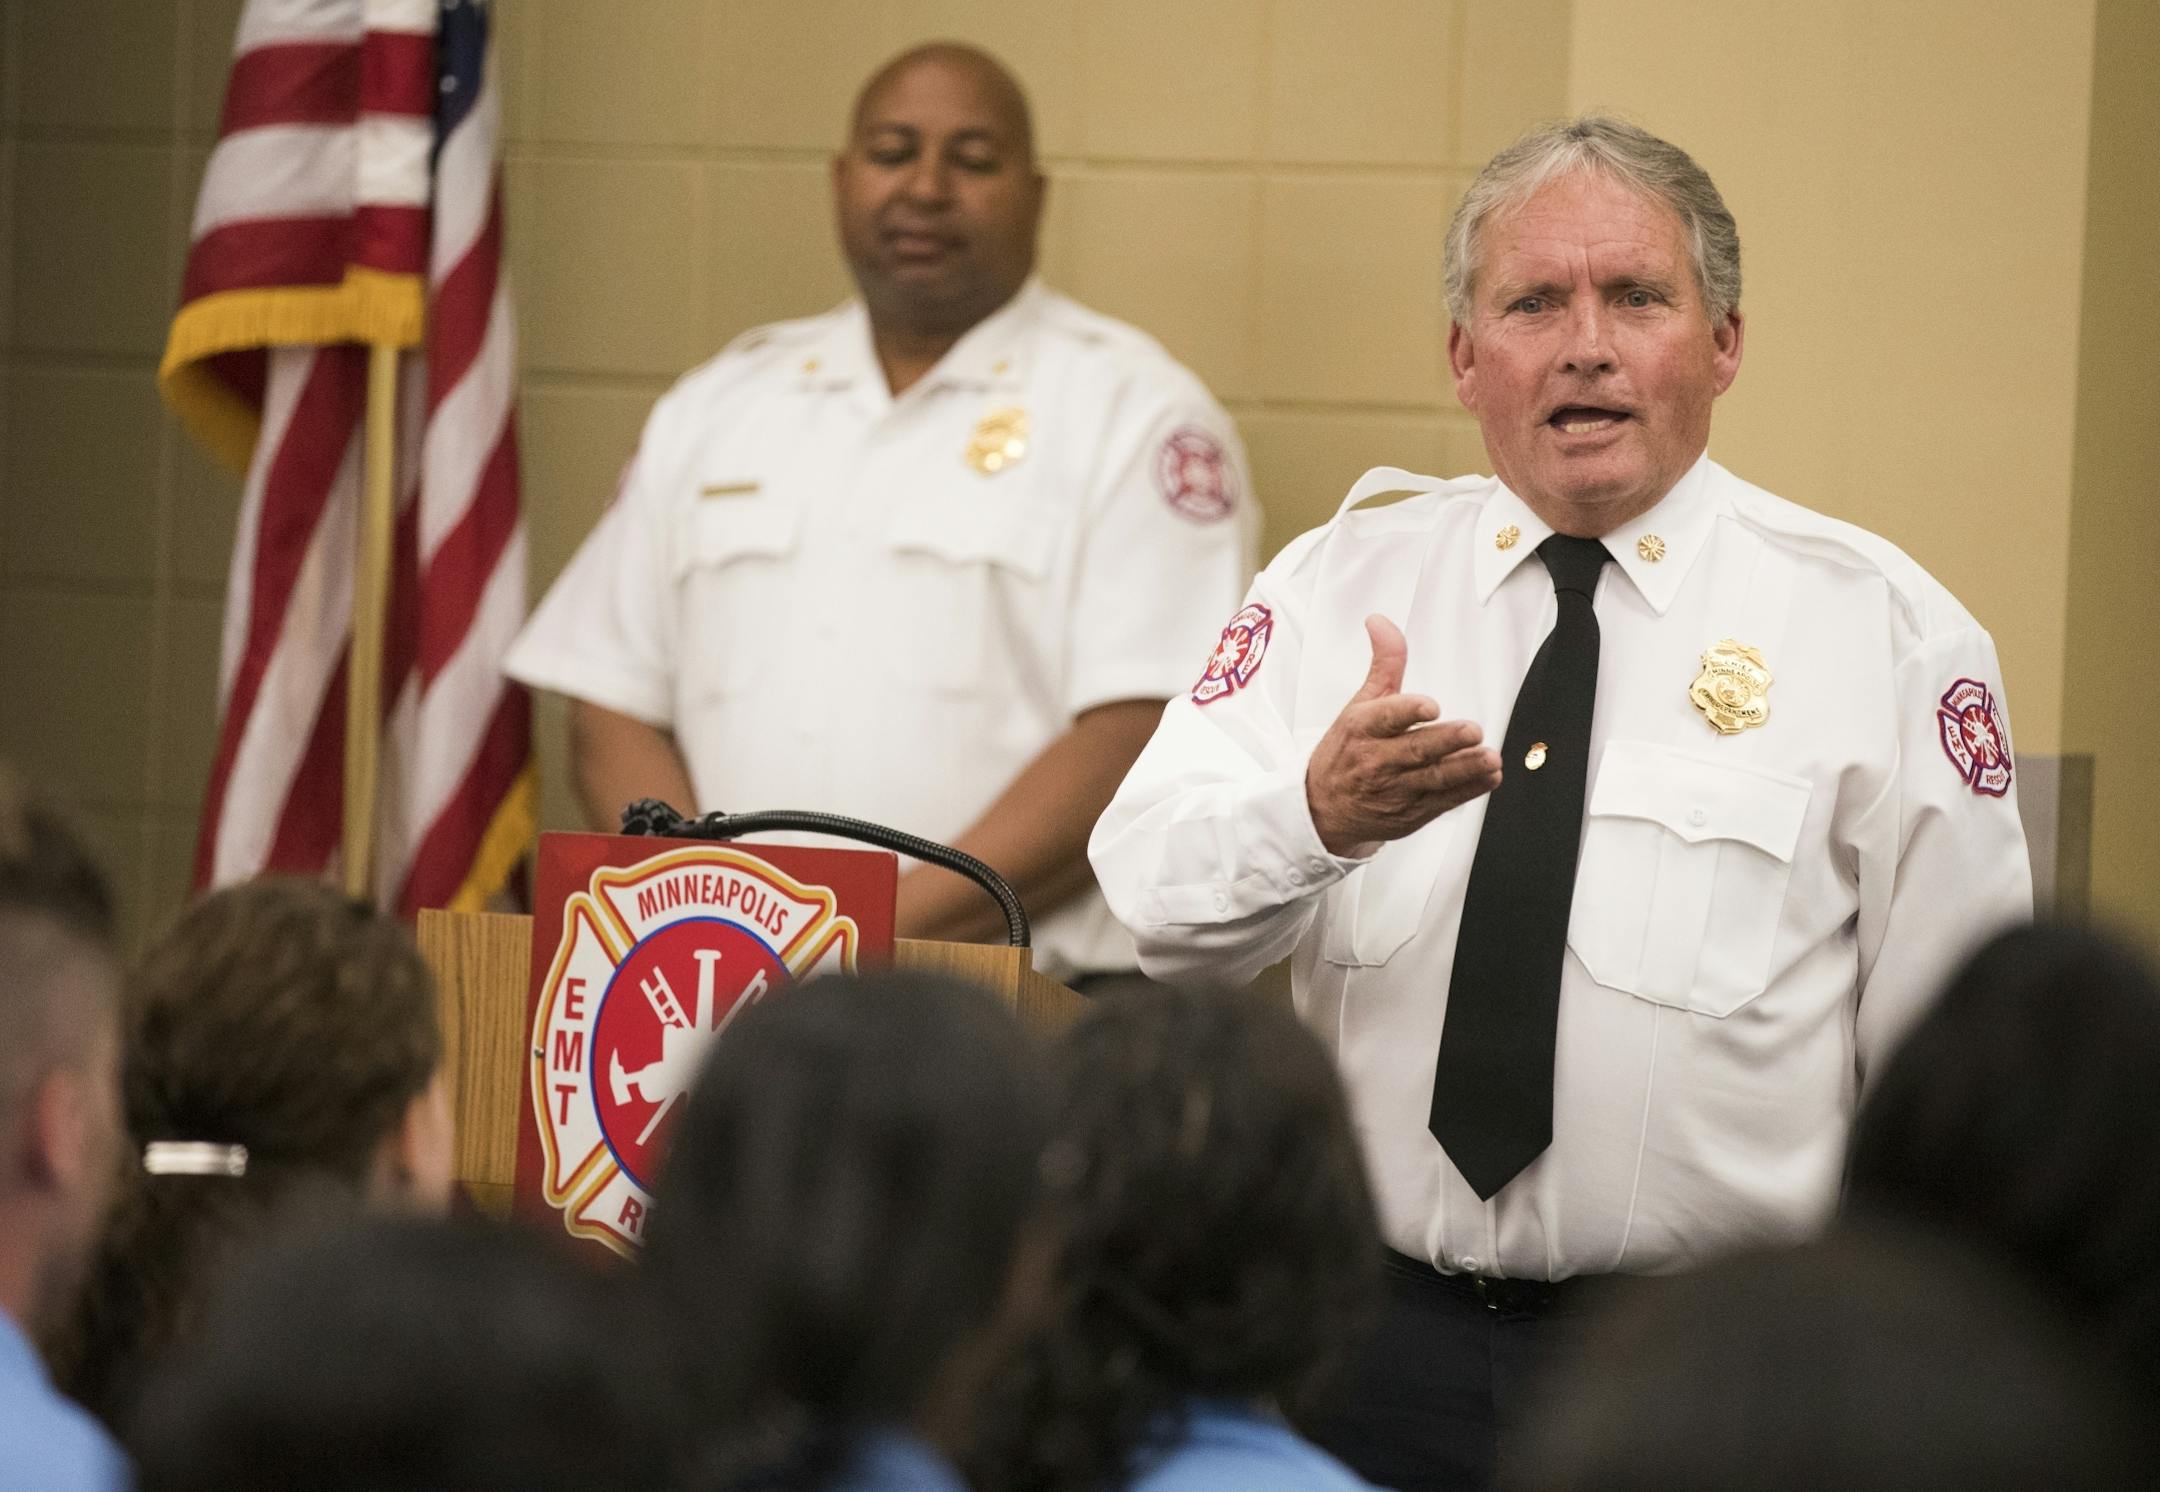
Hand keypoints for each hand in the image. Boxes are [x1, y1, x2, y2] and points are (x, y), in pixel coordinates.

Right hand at [1304, 616, 1502, 856]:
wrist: (1323, 808)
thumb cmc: (1347, 750)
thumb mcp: (1359, 705)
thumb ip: (1383, 664)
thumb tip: (1380, 621)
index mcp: (1363, 729)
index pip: (1386, 718)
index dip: (1408, 711)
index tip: (1430, 706)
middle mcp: (1378, 761)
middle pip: (1416, 750)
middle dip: (1446, 741)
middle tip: (1473, 730)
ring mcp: (1396, 790)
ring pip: (1434, 780)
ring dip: (1464, 769)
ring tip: (1489, 759)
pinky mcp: (1412, 813)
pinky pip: (1443, 802)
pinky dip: (1468, 791)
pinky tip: (1487, 778)